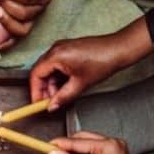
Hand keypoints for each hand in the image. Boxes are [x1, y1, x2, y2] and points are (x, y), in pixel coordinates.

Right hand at [28, 19, 149, 109]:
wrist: (118, 49)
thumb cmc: (103, 61)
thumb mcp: (80, 84)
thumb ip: (63, 97)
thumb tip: (52, 106)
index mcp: (56, 55)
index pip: (36, 75)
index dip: (35, 91)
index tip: (38, 103)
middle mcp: (56, 48)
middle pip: (41, 71)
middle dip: (44, 89)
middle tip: (50, 102)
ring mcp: (62, 47)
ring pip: (49, 69)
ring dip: (52, 84)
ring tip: (61, 95)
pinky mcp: (68, 49)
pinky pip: (57, 64)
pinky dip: (59, 77)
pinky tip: (66, 86)